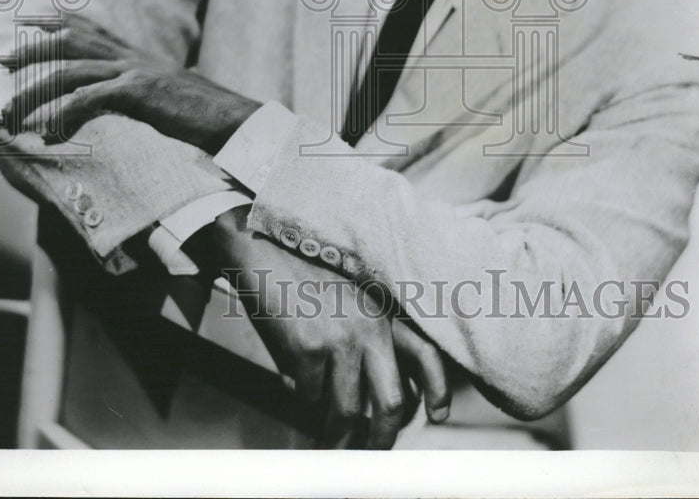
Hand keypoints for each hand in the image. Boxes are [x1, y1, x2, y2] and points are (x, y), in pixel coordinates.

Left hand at [0, 13, 259, 152]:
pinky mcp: (139, 92)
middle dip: (31, 48)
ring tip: (10, 110)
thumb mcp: (164, 92)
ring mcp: (134, 71)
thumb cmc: (200, 112)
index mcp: (135, 55)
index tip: (25, 20)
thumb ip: (139, 86)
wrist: (231, 117)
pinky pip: (90, 99)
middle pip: (70, 41)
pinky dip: (64, 114)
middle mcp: (130, 56)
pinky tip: (50, 131)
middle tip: (2, 59)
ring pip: (70, 71)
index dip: (55, 19)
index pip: (89, 27)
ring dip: (34, 91)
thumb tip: (121, 95)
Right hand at [196, 206, 450, 448]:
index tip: (436, 415)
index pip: (426, 354)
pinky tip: (292, 380)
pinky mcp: (308, 351)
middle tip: (369, 452)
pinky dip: (301, 398)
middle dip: (382, 439)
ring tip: (327, 443)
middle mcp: (370, 327)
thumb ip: (367, 332)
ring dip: (336, 437)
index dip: (435, 391)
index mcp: (384, 310)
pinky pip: (307, 397)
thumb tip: (372, 387)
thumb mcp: (349, 293)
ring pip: (347, 413)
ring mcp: (340, 341)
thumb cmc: (301, 269)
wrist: (261, 245)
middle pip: (392, 403)